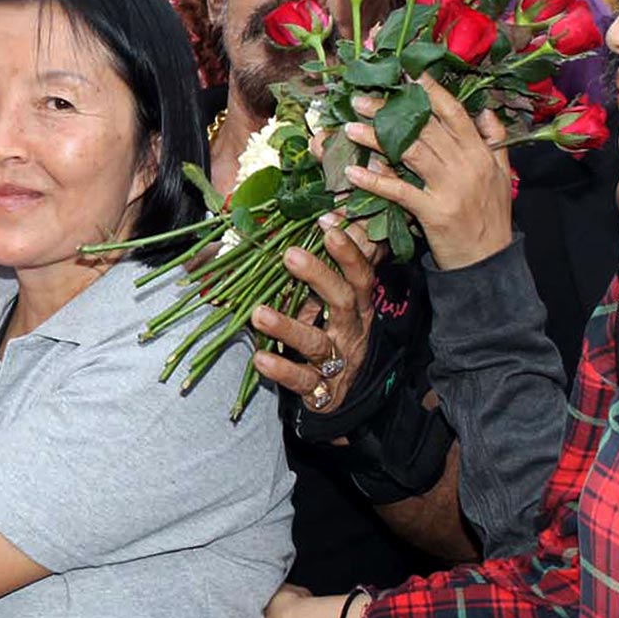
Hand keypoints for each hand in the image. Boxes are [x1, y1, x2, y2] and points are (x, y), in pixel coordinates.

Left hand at [250, 218, 377, 413]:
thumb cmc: (331, 335)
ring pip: (318, 343)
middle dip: (319, 276)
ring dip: (288, 327)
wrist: (347, 395)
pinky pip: (303, 380)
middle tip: (291, 255)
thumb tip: (289, 229)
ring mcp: (338, 362)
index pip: (359, 273)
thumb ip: (315, 275)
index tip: (326, 222)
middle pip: (343, 300)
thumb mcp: (329, 304)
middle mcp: (351, 330)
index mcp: (356, 305)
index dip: (347, 249)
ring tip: (258, 314)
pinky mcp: (322, 391)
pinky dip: (282, 370)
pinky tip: (260, 359)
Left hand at [343, 75, 512, 270]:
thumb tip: (485, 111)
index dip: (430, 91)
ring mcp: (452, 187)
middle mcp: (467, 164)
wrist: (490, 263)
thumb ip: (494, 141)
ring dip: (376, 139)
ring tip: (348, 129)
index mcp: (481, 152)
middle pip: (424, 128)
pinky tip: (353, 173)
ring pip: (410, 152)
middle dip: (390, 110)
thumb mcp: (501, 175)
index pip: (453, 113)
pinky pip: (401, 191)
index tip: (406, 73)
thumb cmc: (490, 218)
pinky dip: (376, 181)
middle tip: (359, 99)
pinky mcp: (436, 212)